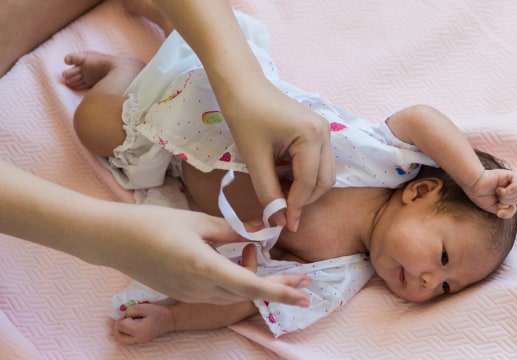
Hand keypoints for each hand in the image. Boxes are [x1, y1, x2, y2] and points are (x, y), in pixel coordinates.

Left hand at [111, 302, 173, 343]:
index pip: (122, 326)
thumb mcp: (146, 307)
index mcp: (139, 329)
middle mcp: (138, 337)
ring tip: (118, 323)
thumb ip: (132, 310)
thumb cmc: (159, 312)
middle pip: (119, 336)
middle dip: (115, 327)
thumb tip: (123, 314)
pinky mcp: (140, 339)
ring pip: (121, 340)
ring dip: (117, 331)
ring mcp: (139, 340)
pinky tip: (123, 327)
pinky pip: (126, 340)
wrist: (170, 319)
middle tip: (118, 319)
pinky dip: (122, 334)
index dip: (121, 318)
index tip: (126, 312)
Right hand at [114, 204, 310, 305]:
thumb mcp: (197, 221)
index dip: (280, 291)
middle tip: (302, 280)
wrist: (112, 239)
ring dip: (252, 279)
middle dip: (277, 286)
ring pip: (232, 293)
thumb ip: (231, 230)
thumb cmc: (153, 223)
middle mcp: (198, 288)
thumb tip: (260, 232)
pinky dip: (233, 280)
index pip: (251, 285)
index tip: (304, 294)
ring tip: (256, 252)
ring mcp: (188, 294)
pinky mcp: (181, 293)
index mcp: (204, 267)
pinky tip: (237, 260)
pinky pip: (216, 292)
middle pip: (246, 292)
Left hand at [223, 81, 334, 230]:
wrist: (241, 85)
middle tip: (282, 213)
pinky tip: (283, 179)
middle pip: (324, 180)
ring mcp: (324, 131)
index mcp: (312, 135)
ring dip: (305, 189)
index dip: (297, 206)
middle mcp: (325, 133)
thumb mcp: (254, 159)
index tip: (286, 225)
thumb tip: (277, 220)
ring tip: (280, 195)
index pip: (309, 182)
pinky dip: (304, 176)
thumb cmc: (245, 116)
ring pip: (324, 173)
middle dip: (305, 200)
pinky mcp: (317, 131)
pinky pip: (317, 163)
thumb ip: (268, 192)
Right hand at [465, 169, 516, 217]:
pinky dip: (509, 190)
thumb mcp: (493, 208)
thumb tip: (513, 208)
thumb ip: (505, 211)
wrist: (473, 185)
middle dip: (506, 202)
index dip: (508, 212)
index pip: (514, 207)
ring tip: (497, 191)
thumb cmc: (480, 195)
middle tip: (496, 197)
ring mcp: (511, 181)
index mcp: (506, 196)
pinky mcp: (511, 175)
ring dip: (506, 196)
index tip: (498, 213)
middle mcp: (510, 188)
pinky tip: (499, 188)